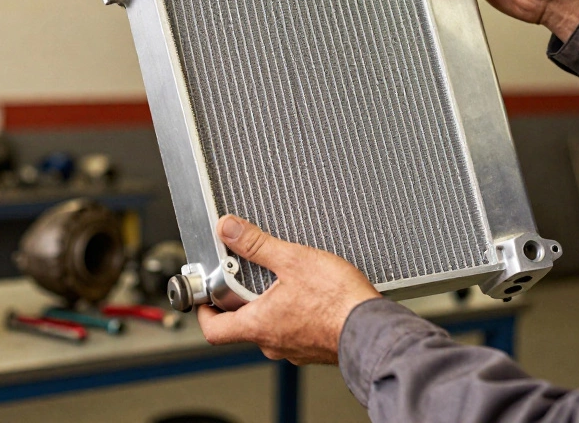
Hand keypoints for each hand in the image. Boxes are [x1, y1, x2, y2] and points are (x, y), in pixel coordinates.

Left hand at [197, 215, 380, 364]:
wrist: (373, 327)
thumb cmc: (338, 302)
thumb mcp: (293, 260)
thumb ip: (257, 244)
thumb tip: (229, 229)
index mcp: (258, 325)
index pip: (214, 330)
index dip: (204, 312)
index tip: (207, 296)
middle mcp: (272, 344)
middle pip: (242, 325)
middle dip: (243, 300)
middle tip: (248, 278)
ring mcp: (294, 349)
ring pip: (270, 328)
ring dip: (271, 307)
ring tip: (284, 282)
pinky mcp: (314, 348)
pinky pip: (294, 331)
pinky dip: (294, 314)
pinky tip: (309, 297)